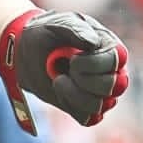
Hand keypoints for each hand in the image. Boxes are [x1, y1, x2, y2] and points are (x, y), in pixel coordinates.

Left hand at [0, 10, 129, 132]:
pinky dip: (70, 106)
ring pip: (99, 105)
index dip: (93, 64)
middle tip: (66, 67)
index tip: (73, 59)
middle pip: (112, 87)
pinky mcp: (89, 108)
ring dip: (72, 93)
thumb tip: (94, 42)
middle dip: (83, 79)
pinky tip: (60, 90)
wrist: (27, 52)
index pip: (115, 61)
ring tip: (59, 78)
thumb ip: (74, 29)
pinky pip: (88, 118)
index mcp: (110, 47)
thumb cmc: (45, 33)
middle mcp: (112, 72)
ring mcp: (102, 92)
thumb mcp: (56, 24)